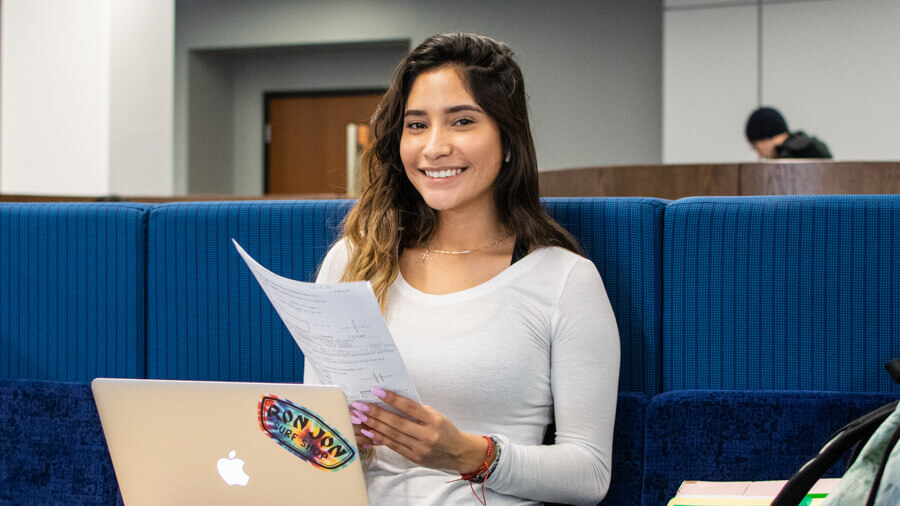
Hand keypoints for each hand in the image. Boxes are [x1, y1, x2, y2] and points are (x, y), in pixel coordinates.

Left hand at [349, 388, 492, 473]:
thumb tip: (393, 403)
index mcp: (433, 420)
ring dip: (374, 425)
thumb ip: (417, 411)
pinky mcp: (414, 458)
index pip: (409, 407)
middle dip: (376, 413)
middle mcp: (427, 435)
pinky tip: (369, 432)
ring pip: (392, 435)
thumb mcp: (437, 416)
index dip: (392, 399)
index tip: (377, 391)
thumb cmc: (446, 430)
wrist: (458, 452)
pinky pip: (394, 446)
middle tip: (360, 405)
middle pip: (397, 422)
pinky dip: (380, 438)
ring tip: (360, 417)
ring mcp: (419, 448)